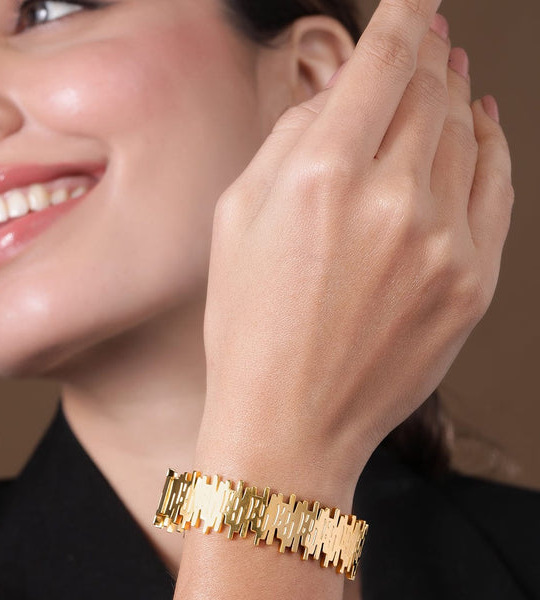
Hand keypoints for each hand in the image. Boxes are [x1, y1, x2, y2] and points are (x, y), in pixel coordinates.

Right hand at [196, 0, 513, 502]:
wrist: (291, 425)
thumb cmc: (250, 332)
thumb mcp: (235, 221)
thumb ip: (290, 141)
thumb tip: (339, 101)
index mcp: (322, 177)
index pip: (383, 61)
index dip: (404, 16)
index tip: (415, 0)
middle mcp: (391, 201)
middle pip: (430, 92)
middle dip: (428, 55)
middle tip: (429, 38)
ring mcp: (442, 244)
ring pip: (466, 135)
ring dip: (458, 97)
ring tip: (450, 79)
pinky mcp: (473, 283)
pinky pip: (496, 190)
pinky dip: (493, 148)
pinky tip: (482, 128)